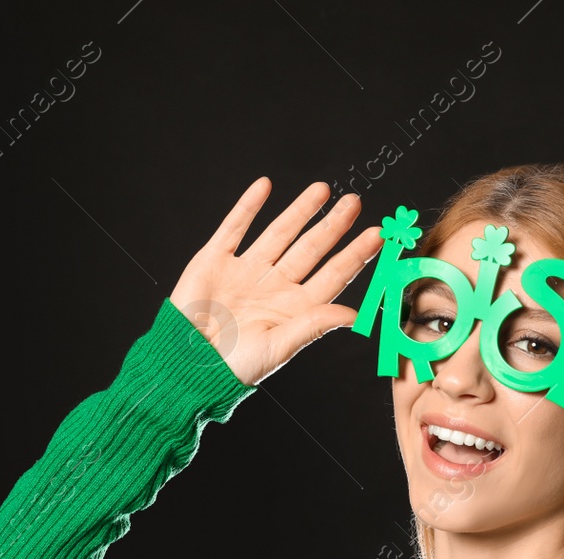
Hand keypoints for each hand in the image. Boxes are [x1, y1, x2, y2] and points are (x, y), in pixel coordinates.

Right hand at [168, 177, 382, 386]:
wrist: (186, 362)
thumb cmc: (233, 366)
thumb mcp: (279, 347)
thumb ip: (314, 326)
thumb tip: (354, 315)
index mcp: (294, 309)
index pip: (332, 276)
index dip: (354, 255)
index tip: (377, 235)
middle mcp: (274, 286)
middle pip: (311, 250)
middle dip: (333, 226)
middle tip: (355, 203)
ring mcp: (246, 271)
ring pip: (279, 233)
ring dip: (300, 211)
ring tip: (323, 190)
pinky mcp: (216, 261)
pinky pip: (234, 228)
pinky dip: (248, 207)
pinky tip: (265, 186)